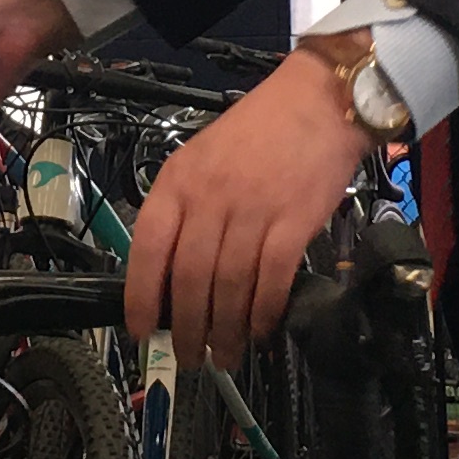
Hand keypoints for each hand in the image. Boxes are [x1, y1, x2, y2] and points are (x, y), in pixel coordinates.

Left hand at [123, 48, 368, 370]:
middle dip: (187, 328)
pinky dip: (264, 312)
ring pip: (230, 286)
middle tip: (189, 357)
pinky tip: (260, 330)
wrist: (318, 101)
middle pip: (190, 278)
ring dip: (226, 330)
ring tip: (226, 355)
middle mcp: (211, 197)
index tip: (140, 330)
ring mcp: (253, 210)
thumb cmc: (259, 131)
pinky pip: (272, 279)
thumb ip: (183, 208)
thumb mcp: (201, 158)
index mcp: (179, 181)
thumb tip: (168, 272)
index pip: (147, 246)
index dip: (140, 296)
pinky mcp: (295, 221)